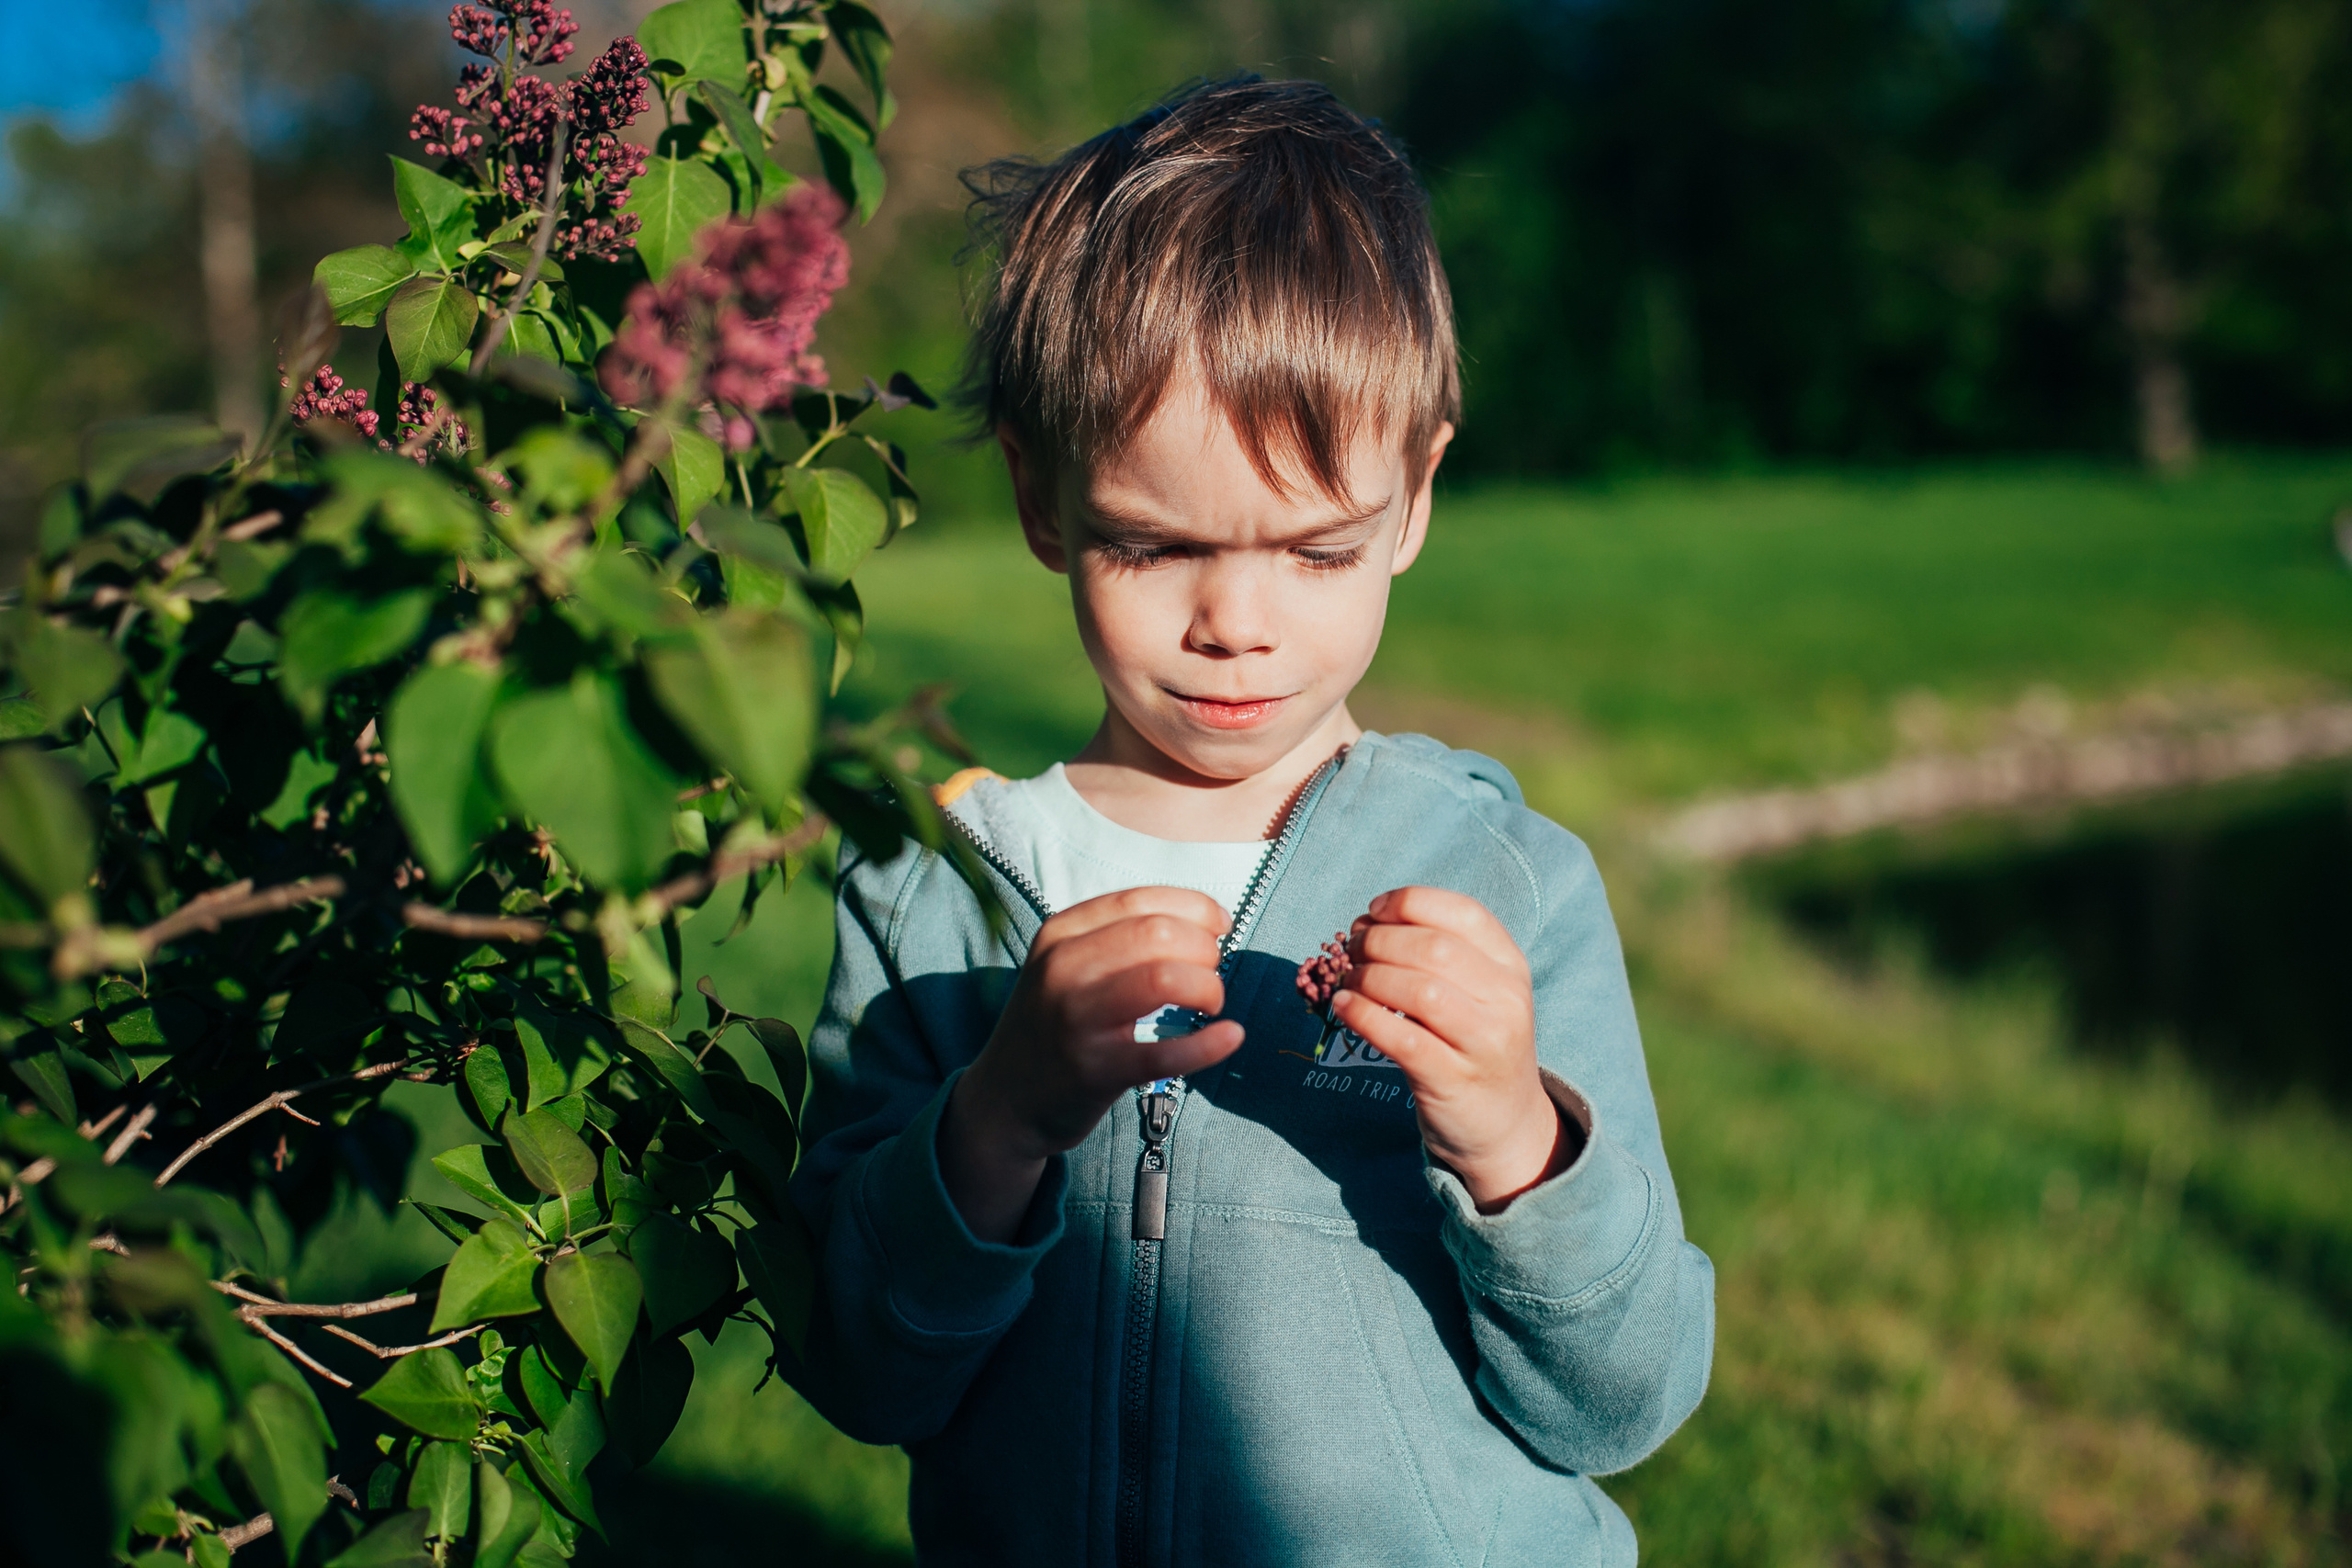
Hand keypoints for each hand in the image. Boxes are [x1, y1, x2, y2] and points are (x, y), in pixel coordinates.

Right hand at [942, 887, 1244, 1240]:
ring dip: (1208, 987)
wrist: (1005, 1100)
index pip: (1140, 901)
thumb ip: (1118, 937)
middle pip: (1158, 934)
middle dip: (1204, 949)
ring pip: (1165, 980)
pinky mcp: (1095, 1070)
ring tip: (1211, 1003)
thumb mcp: (1063, 965)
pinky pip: (1167, 1052)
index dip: (1195, 907)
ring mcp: (1075, 1020)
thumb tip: (1204, 922)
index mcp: (1059, 933)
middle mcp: (1061, 969)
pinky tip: (1231, 1036)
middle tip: (1211, 972)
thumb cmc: (1052, 1025)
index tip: (1220, 925)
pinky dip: (1210, 1044)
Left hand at [1331, 886, 1572, 1212]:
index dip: (1410, 903)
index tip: (1373, 911)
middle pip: (1434, 948)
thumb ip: (1440, 954)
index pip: (1464, 913)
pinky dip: (1364, 1015)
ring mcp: (1484, 1042)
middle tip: (1351, 949)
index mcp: (1511, 966)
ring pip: (1419, 990)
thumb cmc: (1476, 1045)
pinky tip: (1345, 1006)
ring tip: (1348, 979)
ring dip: (1369, 977)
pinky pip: (1402, 1038)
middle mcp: (1506, 1000)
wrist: (1505, 1124)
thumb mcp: (1479, 993)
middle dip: (1379, 940)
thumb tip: (1368, 922)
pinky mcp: (1454, 1079)